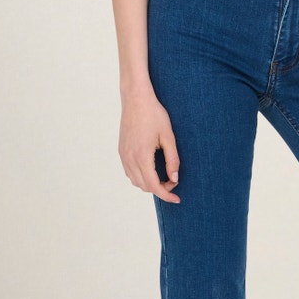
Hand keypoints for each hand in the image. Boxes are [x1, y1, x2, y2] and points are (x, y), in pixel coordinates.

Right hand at [119, 85, 180, 202]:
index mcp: (142, 157)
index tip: (177, 199)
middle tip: (174, 181)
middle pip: (144, 186)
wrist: (135, 98)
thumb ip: (172, 159)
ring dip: (149, 183)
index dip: (166, 195)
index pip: (154, 186)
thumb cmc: (153, 114)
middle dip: (160, 188)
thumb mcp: (168, 135)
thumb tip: (174, 178)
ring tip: (164, 175)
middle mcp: (129, 159)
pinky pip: (129, 172)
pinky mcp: (121, 151)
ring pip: (135, 181)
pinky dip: (140, 176)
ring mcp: (123, 155)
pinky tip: (151, 169)